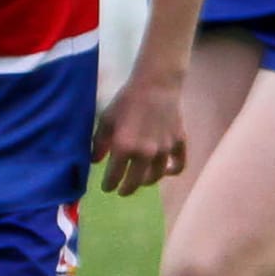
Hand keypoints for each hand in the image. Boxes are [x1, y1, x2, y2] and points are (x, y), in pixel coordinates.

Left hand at [91, 72, 187, 195]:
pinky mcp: (179, 143)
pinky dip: (171, 172)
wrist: (156, 85)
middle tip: (121, 190)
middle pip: (135, 182)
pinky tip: (165, 171)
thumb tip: (95, 161)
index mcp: (124, 147)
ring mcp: (165, 150)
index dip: (109, 185)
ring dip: (145, 182)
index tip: (106, 187)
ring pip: (155, 177)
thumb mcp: (106, 120)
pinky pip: (179, 165)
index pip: (114, 176)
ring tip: (140, 180)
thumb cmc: (127, 101)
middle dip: (126, 189)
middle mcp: (145, 153)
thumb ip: (99, 143)